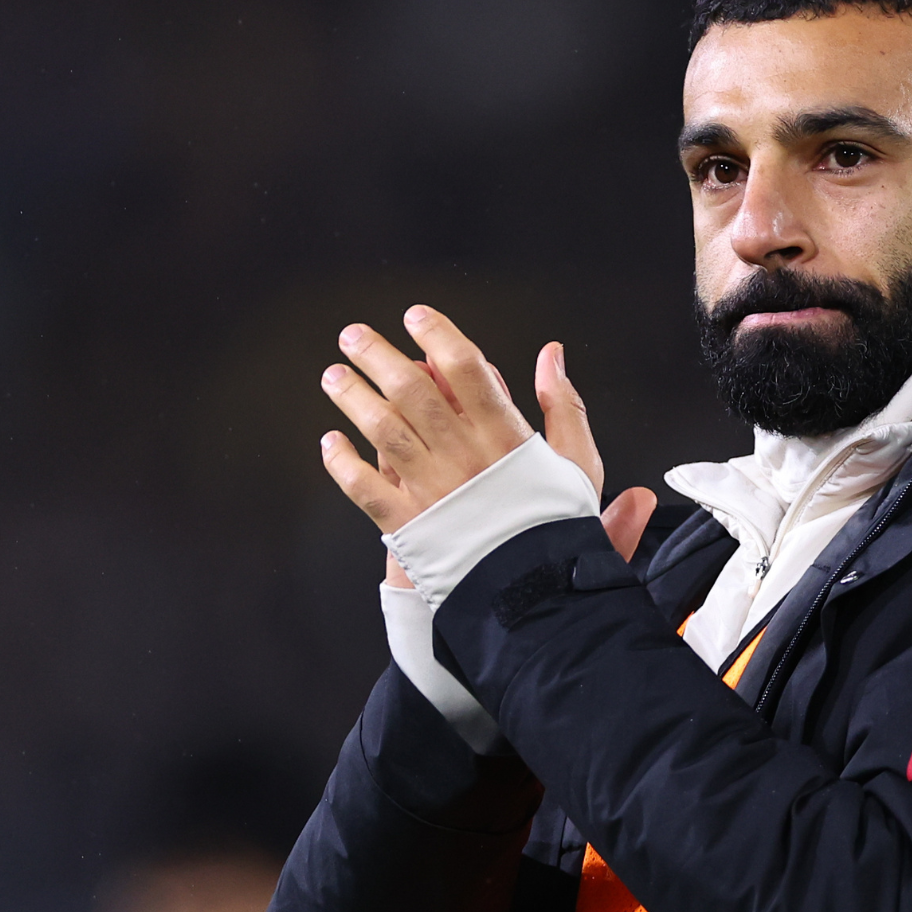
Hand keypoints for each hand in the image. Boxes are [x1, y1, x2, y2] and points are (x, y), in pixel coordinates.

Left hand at [316, 306, 654, 580]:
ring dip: (352, 398)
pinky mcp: (408, 524)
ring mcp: (431, 489)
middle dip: (377, 356)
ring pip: (382, 430)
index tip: (416, 316)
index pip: (466, 367)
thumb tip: (552, 355)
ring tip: (334, 376)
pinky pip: (364, 488)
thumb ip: (563, 404)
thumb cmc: (558, 528)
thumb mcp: (580, 462)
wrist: (537, 595)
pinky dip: (342, 463)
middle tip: (354, 336)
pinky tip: (331, 443)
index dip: (437, 335)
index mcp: (505, 436)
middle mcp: (462, 456)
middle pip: (411, 390)